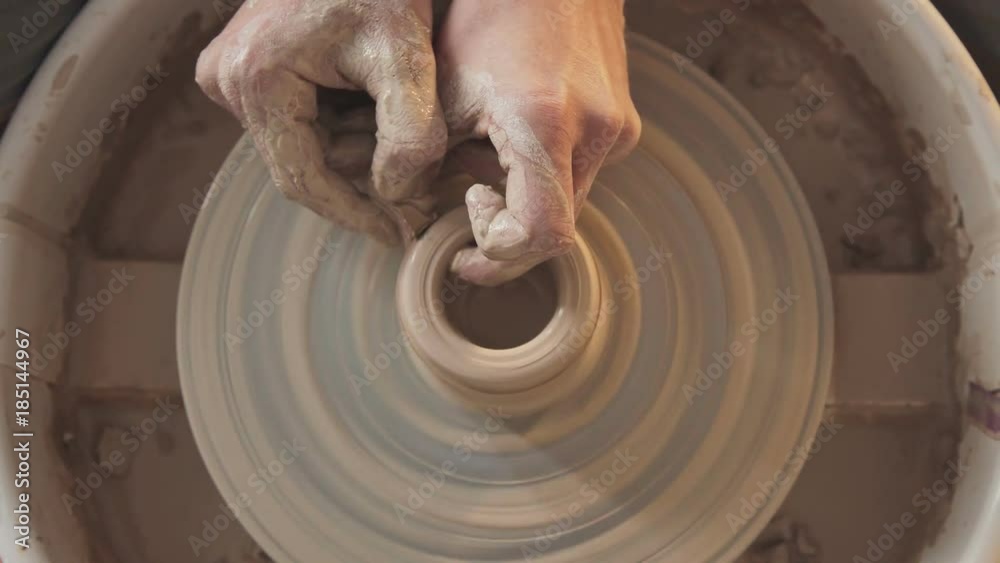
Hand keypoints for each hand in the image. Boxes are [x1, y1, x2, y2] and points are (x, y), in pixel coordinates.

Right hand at [196, 0, 446, 243]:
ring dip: (351, 162)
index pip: (303, 181)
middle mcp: (228, 82)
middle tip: (411, 207)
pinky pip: (294, 120)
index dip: (354, 215)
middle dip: (357, 190)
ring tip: (405, 170)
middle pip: (299, 166)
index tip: (396, 234)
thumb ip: (409, 134)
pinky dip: (339, 132)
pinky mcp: (247, 67)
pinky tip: (378, 130)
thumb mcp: (405, 55)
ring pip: (298, 146)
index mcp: (256, 82)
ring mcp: (231, 74)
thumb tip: (396, 195)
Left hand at [437, 0, 640, 284]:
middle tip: (467, 224)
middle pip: (557, 230)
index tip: (465, 246)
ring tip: (487, 164)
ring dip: (525, 205)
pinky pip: (582, 176)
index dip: (498, 255)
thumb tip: (417, 208)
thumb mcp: (443, 88)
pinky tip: (515, 140)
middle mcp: (596, 133)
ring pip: (570, 206)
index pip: (540, 234)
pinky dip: (545, 177)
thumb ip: (429, 160)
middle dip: (507, 238)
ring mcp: (618, 130)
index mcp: (545, 123)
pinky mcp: (624, 125)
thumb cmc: (490, 13)